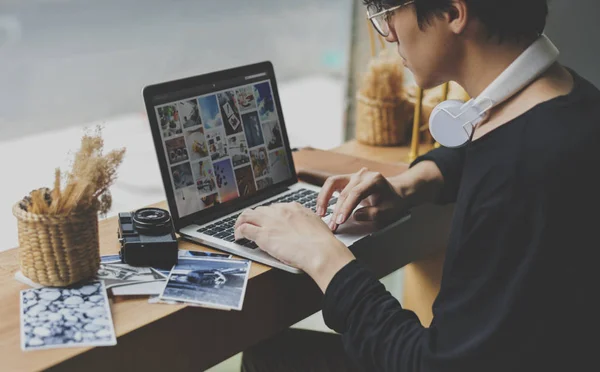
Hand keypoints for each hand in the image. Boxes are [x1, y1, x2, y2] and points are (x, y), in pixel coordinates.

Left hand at [234, 203, 354, 291]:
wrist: (321, 251)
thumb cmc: (323, 243)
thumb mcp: (316, 225)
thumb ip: (306, 223)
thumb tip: (303, 228)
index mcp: (294, 208)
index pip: (275, 207)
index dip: (269, 215)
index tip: (267, 221)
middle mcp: (280, 211)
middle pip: (260, 209)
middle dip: (255, 217)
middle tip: (252, 226)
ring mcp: (270, 222)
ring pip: (248, 215)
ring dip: (242, 221)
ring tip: (240, 229)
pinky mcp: (263, 235)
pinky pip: (244, 228)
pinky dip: (238, 231)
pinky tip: (238, 237)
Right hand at [317, 168, 409, 231]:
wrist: (395, 193)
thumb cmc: (392, 202)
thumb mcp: (388, 211)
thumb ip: (373, 214)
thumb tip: (355, 215)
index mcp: (374, 180)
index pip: (356, 193)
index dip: (347, 207)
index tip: (340, 220)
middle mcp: (362, 175)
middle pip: (344, 192)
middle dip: (336, 211)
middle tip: (332, 226)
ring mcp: (352, 176)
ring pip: (332, 183)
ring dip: (324, 199)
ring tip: (320, 214)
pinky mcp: (346, 180)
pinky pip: (331, 185)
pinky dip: (324, 195)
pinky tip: (321, 207)